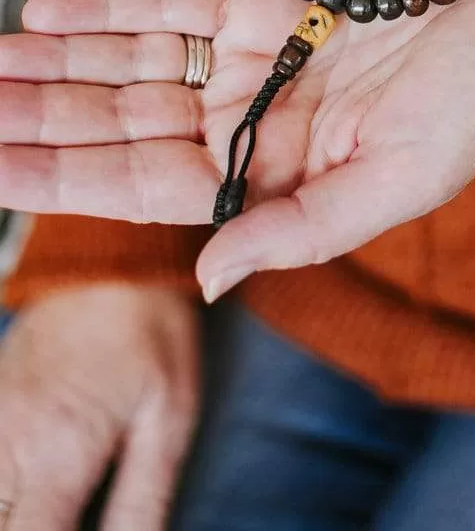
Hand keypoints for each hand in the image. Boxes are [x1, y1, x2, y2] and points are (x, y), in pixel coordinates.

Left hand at [0, 0, 474, 298]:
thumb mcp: (394, 183)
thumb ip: (298, 231)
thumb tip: (208, 278)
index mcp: (270, 176)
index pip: (138, 183)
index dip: (58, 176)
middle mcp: (247, 115)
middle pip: (118, 118)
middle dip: (39, 116)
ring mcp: (252, 49)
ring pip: (130, 59)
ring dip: (58, 62)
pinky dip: (112, 3)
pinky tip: (51, 12)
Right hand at [0, 284, 197, 530]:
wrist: (110, 259)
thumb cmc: (151, 339)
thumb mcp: (168, 423)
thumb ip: (140, 507)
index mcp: (58, 454)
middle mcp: (5, 445)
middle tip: (66, 519)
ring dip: (13, 515)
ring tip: (50, 509)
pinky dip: (2, 496)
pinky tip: (28, 495)